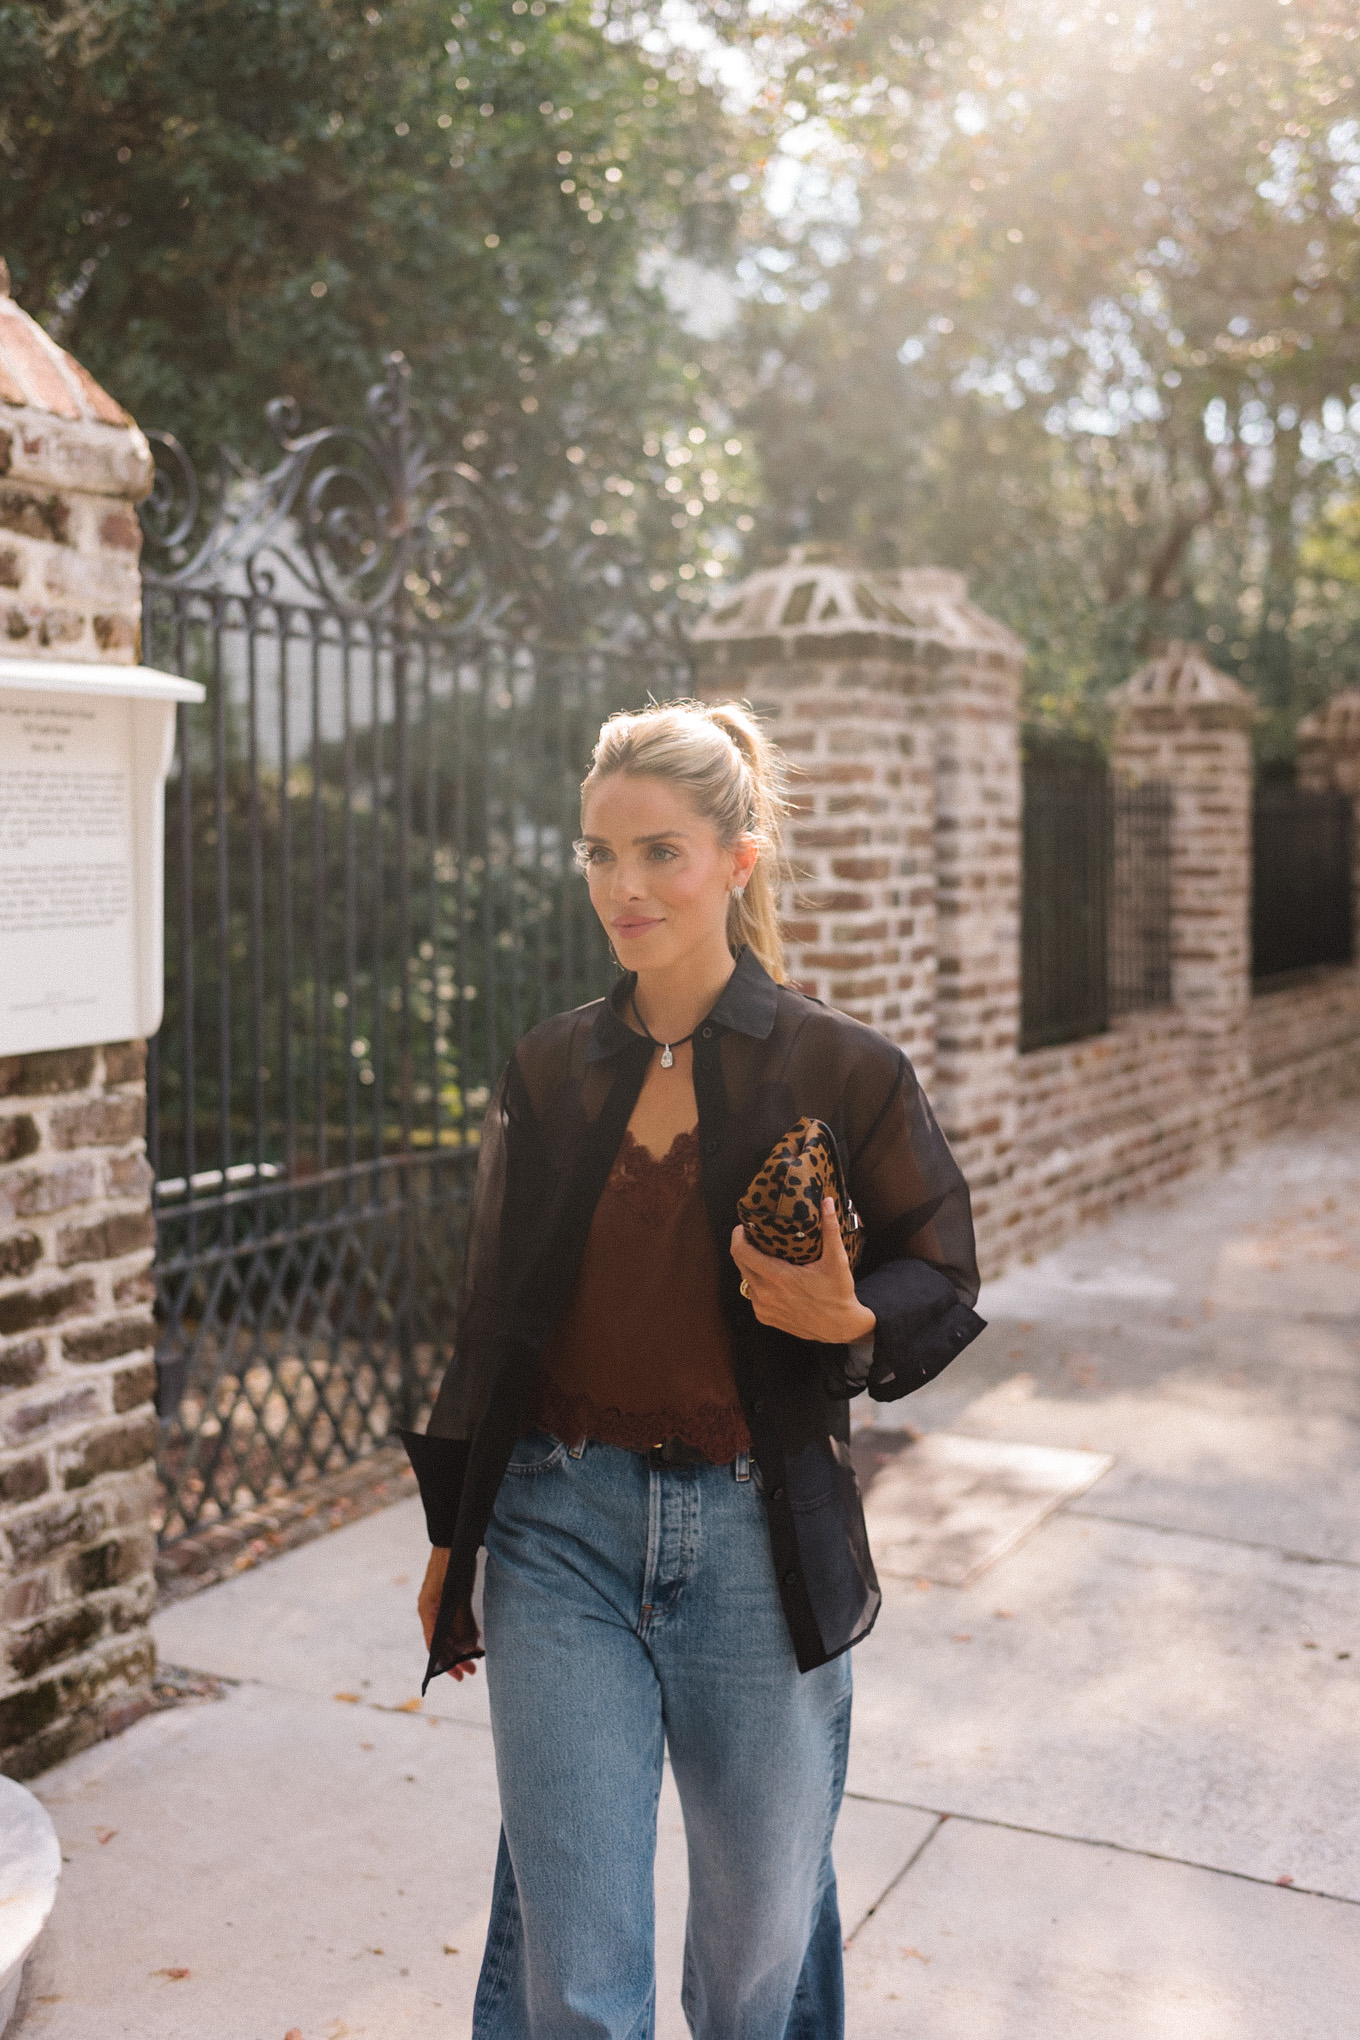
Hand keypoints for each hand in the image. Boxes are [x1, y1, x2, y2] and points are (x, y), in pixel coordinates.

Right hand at [418, 1546, 479, 1680]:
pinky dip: (463, 1633)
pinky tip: (475, 1641)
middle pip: (442, 1643)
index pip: (434, 1646)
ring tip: (476, 1660)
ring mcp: (438, 1605)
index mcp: (428, 1611)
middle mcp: (431, 1611)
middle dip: (456, 1659)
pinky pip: (454, 1622)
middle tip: (471, 1672)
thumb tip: (467, 1645)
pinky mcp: (448, 1599)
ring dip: (461, 1647)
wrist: (453, 1540)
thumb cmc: (454, 1565)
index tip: (459, 1676)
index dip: (446, 1663)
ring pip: (448, 1634)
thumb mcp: (458, 1595)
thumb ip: (460, 1620)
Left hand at [731, 1197, 876, 1344]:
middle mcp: (765, 1294)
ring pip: (746, 1279)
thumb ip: (830, 1229)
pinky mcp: (765, 1318)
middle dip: (743, 1247)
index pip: (741, 1252)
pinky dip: (758, 1284)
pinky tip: (771, 1277)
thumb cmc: (838, 1293)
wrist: (841, 1327)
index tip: (744, 1227)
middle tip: (755, 1237)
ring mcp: (763, 1308)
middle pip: (740, 1263)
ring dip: (751, 1266)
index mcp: (777, 1277)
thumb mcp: (836, 1260)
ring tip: (764, 1256)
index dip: (738, 1236)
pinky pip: (753, 1295)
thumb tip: (827, 1201)